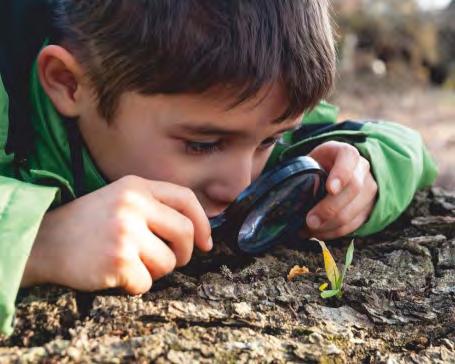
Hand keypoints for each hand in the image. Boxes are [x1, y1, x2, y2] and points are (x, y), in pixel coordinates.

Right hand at [21, 176, 211, 294]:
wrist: (44, 240)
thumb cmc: (89, 223)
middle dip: (184, 253)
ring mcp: (125, 232)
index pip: (186, 199)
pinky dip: (135, 285)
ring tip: (131, 263)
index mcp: (136, 186)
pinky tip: (115, 274)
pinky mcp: (118, 260)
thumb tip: (197, 233)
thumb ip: (155, 207)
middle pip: (185, 233)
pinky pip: (146, 283)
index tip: (206, 243)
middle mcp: (133, 205)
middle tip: (171, 260)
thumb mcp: (121, 199)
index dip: (203, 222)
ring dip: (155, 271)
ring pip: (168, 263)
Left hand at [305, 141, 377, 239]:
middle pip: (353, 188)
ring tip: (309, 230)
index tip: (330, 189)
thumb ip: (300, 172)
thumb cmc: (316, 167)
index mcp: (345, 152)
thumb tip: (283, 195)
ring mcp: (368, 188)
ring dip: (330, 224)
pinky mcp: (368, 208)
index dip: (341, 174)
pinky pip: (354, 224)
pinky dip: (334, 232)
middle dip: (330, 208)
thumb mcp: (308, 161)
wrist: (333, 172)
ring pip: (355, 210)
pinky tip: (318, 233)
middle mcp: (362, 168)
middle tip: (310, 220)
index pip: (348, 157)